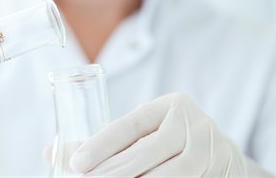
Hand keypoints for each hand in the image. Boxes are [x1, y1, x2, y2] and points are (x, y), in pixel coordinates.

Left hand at [68, 93, 272, 176]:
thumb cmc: (170, 141)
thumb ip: (104, 142)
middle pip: (142, 154)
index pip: (130, 125)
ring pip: (159, 177)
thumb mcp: (145, 132)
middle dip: (108, 173)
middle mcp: (192, 124)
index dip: (101, 144)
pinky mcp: (216, 173)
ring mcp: (208, 152)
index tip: (76, 163)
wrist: (225, 157)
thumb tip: (50, 152)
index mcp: (170, 105)